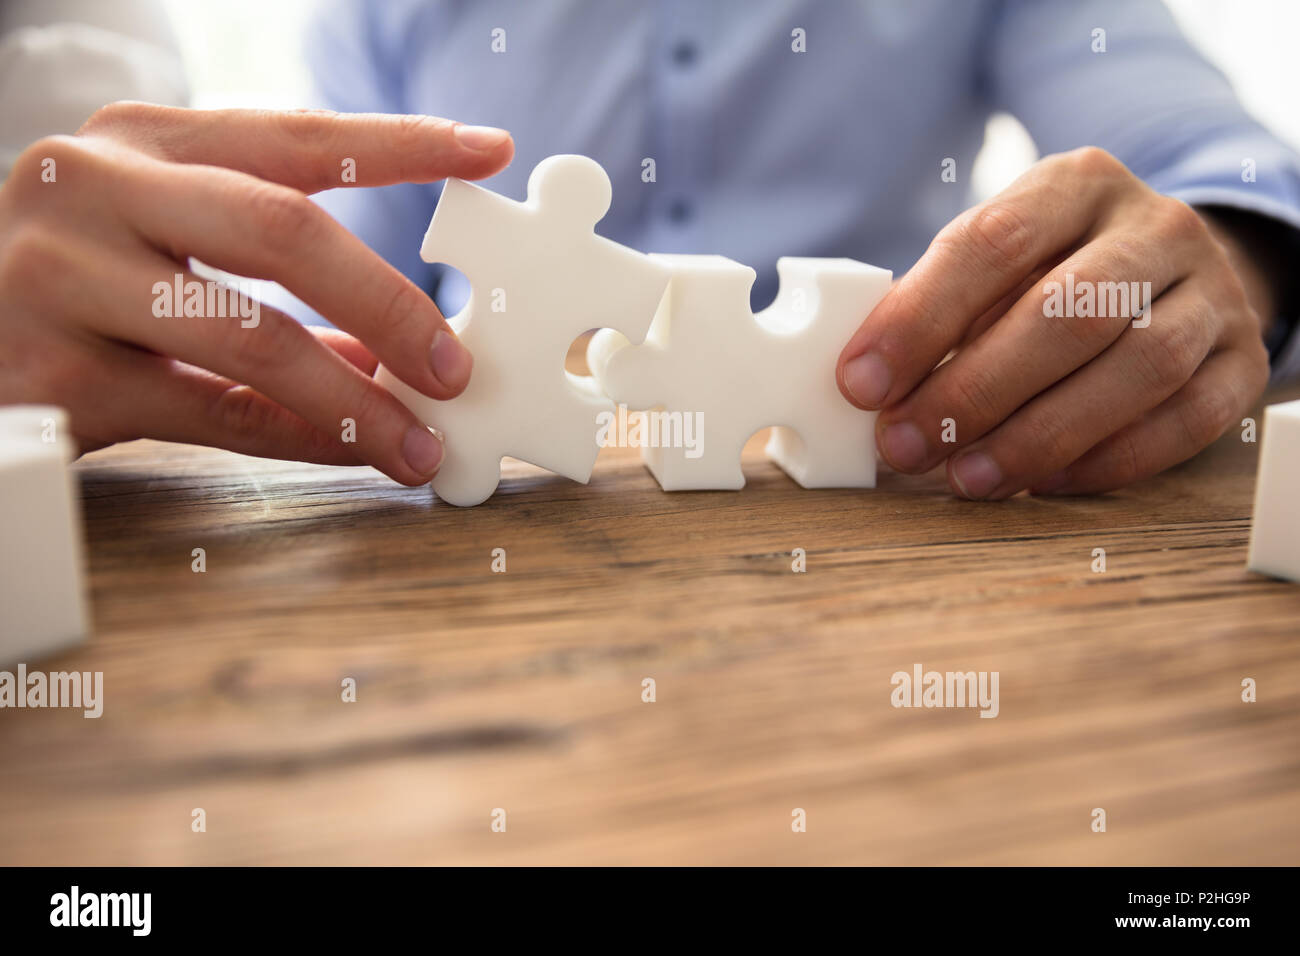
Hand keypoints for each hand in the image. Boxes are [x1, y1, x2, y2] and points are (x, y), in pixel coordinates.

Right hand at [0, 103, 513, 483]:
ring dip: (355, 398)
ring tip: (419, 441)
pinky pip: (212, 413)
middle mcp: (97, 188)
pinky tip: (352, 451)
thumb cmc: (74, 279)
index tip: (486, 149)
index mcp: (140, 140)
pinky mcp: (56, 373)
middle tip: (456, 364)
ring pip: (250, 335)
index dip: (400, 144)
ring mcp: (65, 277)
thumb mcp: (159, 237)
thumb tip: (391, 343)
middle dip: (389, 301)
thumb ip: (266, 271)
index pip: (294, 134)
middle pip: (281, 230)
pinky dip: (298, 436)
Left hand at [836, 147, 1271, 497]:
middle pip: (1069, 310)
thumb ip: (938, 309)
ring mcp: (1212, 291)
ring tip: (967, 479)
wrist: (1171, 269)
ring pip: (1138, 367)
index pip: (993, 242)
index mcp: (1077, 184)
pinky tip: (1041, 483)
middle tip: (907, 446)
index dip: (920, 319)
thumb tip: (866, 384)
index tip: (861, 383)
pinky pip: (1185, 420)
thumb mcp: (996, 263)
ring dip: (1039, 436)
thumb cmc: (1053, 273)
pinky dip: (1108, 460)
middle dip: (975, 390)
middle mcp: (1156, 226)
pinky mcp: (1241, 359)